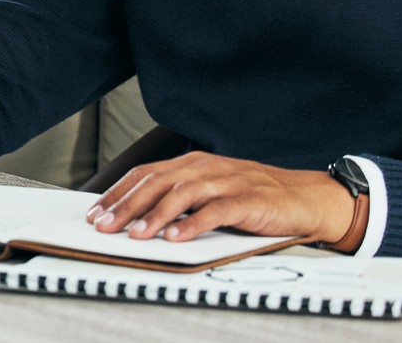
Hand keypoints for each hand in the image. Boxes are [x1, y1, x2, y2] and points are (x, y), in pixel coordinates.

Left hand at [87, 151, 356, 246]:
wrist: (305, 197)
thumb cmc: (254, 198)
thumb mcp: (211, 191)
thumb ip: (180, 198)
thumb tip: (138, 217)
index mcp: (193, 163)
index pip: (146, 173)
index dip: (118, 192)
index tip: (96, 212)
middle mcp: (206, 167)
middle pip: (157, 182)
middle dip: (126, 205)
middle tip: (103, 225)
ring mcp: (228, 181)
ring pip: (182, 194)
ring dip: (155, 215)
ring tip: (135, 234)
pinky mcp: (249, 200)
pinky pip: (216, 211)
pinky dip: (193, 224)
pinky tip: (176, 237)